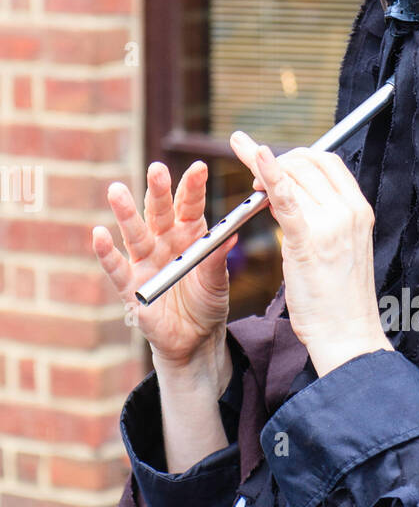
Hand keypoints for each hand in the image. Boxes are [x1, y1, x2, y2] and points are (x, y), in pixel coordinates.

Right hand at [93, 160, 236, 382]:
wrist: (196, 338)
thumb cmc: (208, 302)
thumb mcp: (217, 281)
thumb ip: (217, 259)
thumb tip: (232, 235)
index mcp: (189, 234)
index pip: (189, 205)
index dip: (193, 186)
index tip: (199, 167)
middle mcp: (164, 241)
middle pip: (159, 212)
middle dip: (157, 191)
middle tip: (157, 169)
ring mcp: (145, 261)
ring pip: (134, 233)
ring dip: (125, 213)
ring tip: (116, 191)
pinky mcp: (131, 286)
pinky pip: (116, 268)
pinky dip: (106, 253)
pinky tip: (99, 234)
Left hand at [229, 133, 391, 376]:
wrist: (347, 333)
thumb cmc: (340, 298)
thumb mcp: (340, 249)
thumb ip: (322, 220)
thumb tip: (289, 199)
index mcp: (359, 210)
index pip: (328, 162)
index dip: (298, 158)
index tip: (277, 165)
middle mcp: (349, 211)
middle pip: (308, 163)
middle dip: (277, 162)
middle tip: (256, 178)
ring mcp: (331, 225)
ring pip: (292, 177)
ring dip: (265, 173)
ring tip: (251, 182)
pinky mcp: (308, 241)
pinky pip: (286, 198)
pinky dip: (269, 173)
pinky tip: (255, 155)